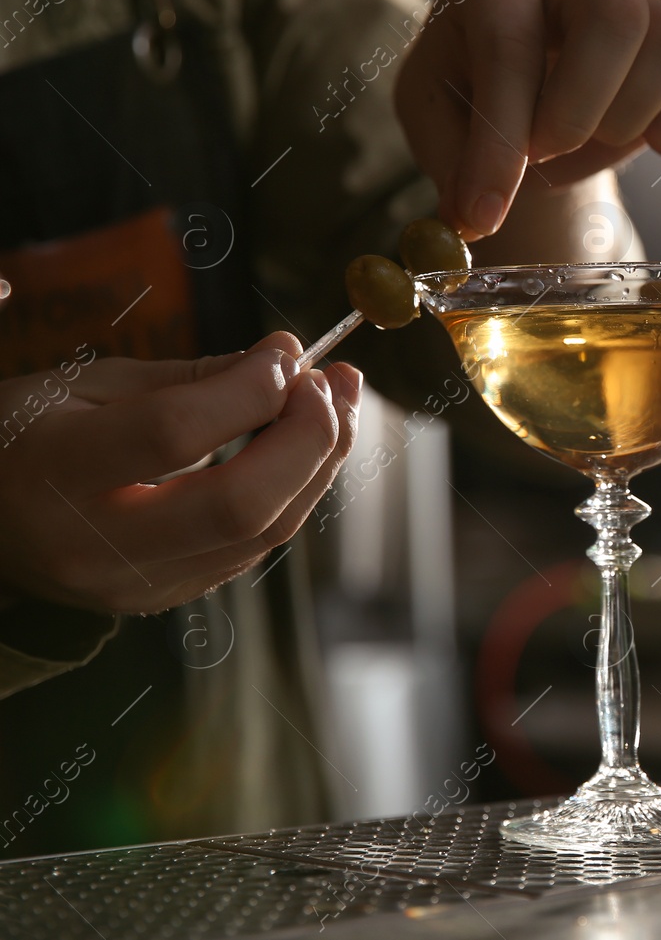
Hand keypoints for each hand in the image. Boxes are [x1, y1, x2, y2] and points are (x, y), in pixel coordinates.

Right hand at [0, 333, 359, 614]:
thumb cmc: (26, 436)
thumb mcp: (84, 385)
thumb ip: (188, 376)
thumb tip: (283, 358)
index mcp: (57, 470)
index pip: (174, 433)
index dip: (248, 390)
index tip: (287, 350)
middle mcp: (98, 544)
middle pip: (239, 504)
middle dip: (308, 438)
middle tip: (332, 382)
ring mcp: (136, 583)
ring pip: (262, 533)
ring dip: (318, 463)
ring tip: (340, 403)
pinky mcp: (166, 598)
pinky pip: (252, 548)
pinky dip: (291, 493)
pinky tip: (305, 448)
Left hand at [395, 0, 660, 240]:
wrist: (522, 98)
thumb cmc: (470, 94)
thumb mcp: (436, 120)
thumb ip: (454, 161)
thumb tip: (477, 218)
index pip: (510, 47)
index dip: (499, 139)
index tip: (486, 211)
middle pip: (617, 16)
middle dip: (580, 111)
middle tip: (546, 150)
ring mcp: (642, 7)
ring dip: (632, 117)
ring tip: (591, 142)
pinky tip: (647, 146)